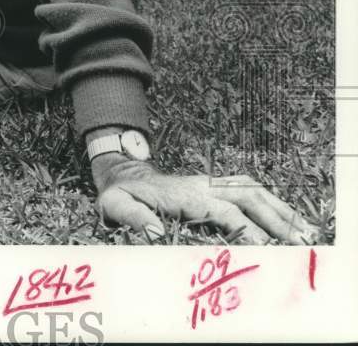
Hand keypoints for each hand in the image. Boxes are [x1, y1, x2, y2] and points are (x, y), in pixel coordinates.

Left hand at [92, 155, 317, 243]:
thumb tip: (151, 231)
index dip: (245, 229)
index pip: (223, 210)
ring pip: (254, 190)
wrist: (124, 174)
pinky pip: (250, 188)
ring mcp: (212, 182)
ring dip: (281, 210)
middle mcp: (203, 184)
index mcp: (184, 193)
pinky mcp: (217, 185)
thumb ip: (130, 216)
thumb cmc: (120, 195)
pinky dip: (274, 202)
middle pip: (248, 197)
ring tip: (307, 233)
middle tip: (301, 244)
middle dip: (277, 221)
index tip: (264, 248)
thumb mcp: (114, 204)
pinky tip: (290, 219)